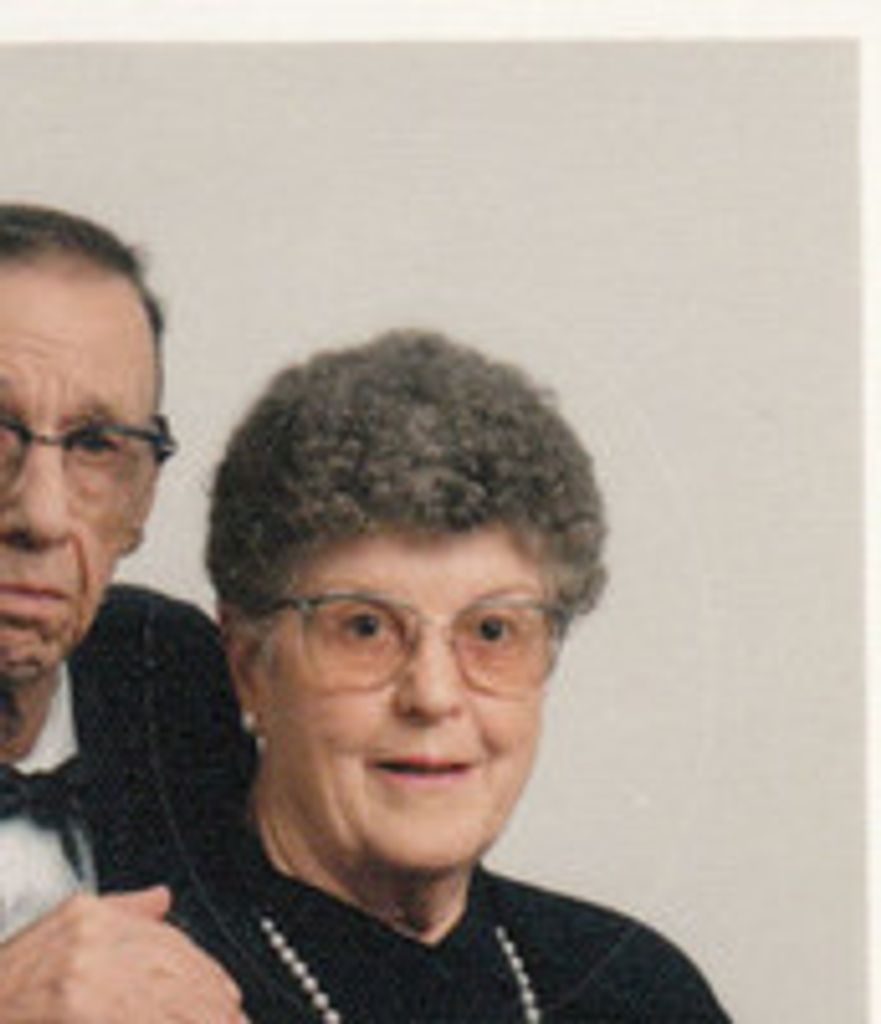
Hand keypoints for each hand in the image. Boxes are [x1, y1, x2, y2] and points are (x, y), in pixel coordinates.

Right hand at [0, 886, 244, 1022]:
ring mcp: (83, 980)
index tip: (230, 996)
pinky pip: (136, 1017)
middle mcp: (91, 942)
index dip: (207, 973)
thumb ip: (118, 912)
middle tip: (236, 1021)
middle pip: (173, 973)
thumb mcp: (59, 928)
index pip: (169, 942)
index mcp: (91, 918)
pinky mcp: (77, 1006)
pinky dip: (165, 1021)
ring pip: (163, 1002)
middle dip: (212, 1003)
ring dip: (200, 1018)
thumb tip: (162, 898)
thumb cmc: (10, 980)